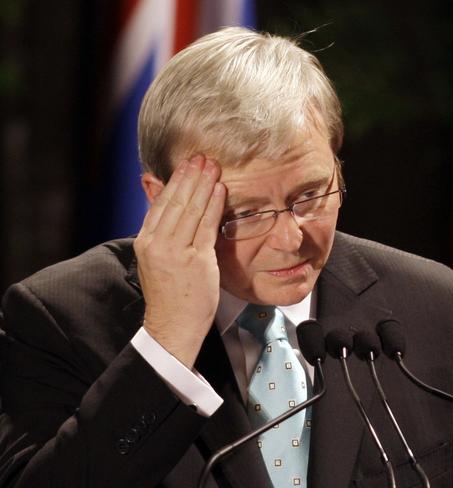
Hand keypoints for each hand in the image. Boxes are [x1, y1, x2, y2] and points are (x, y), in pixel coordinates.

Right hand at [134, 155, 225, 367]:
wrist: (172, 326)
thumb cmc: (169, 294)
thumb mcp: (156, 260)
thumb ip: (161, 233)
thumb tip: (164, 207)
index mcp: (145, 242)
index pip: (161, 203)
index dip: (175, 181)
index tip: (186, 165)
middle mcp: (158, 244)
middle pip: (176, 201)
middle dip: (191, 176)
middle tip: (202, 157)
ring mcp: (176, 251)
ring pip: (191, 209)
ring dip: (203, 184)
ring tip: (212, 167)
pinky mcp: (196, 260)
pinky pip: (207, 226)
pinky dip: (214, 205)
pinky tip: (220, 191)